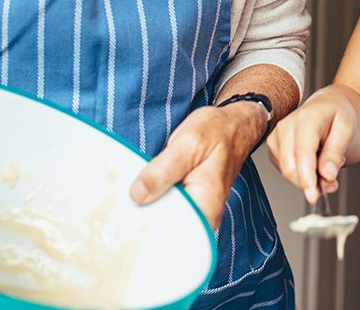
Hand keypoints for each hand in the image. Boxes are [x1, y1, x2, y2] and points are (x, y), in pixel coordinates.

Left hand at [130, 102, 265, 229]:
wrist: (234, 125)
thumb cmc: (217, 131)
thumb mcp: (188, 142)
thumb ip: (163, 170)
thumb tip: (137, 195)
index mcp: (206, 205)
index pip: (170, 234)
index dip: (145, 228)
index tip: (126, 215)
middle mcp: (204, 216)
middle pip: (166, 231)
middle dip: (143, 218)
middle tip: (125, 202)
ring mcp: (197, 211)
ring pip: (165, 220)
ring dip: (147, 209)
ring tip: (133, 195)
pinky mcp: (191, 203)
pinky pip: (169, 210)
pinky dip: (155, 201)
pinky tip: (145, 190)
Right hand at [267, 87, 355, 204]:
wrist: (329, 105)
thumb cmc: (338, 114)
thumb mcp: (347, 130)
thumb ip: (335, 153)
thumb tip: (326, 175)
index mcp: (307, 118)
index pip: (302, 153)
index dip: (307, 178)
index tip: (313, 196)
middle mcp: (287, 126)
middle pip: (291, 168)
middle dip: (311, 183)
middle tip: (332, 183)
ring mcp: (277, 135)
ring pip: (287, 172)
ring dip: (307, 180)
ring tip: (327, 167)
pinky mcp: (274, 146)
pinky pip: (285, 170)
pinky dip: (301, 175)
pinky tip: (314, 164)